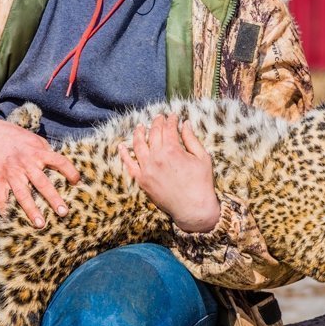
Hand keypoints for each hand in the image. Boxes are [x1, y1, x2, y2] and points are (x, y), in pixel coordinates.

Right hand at [0, 115, 80, 227]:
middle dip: (53, 199)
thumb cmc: (14, 137)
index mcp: (38, 152)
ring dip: (32, 210)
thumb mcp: (34, 139)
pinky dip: (4, 208)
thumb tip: (60, 164)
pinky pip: (1, 196)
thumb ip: (46, 152)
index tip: (77, 181)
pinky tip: (9, 218)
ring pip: (23, 194)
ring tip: (40, 224)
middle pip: (42, 183)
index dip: (70, 171)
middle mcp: (25, 164)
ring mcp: (11, 173)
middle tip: (63, 212)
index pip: (59, 161)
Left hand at [119, 114, 220, 232]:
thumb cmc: (202, 183)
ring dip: (139, 133)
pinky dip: (124, 154)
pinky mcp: (142, 181)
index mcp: (172, 150)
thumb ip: (192, 139)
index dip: (171, 120)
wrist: (194, 209)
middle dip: (157, 123)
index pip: (169, 129)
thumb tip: (185, 124)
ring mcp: (147, 169)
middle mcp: (156, 157)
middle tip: (159, 118)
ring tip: (140, 126)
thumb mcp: (202, 158)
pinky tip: (122, 146)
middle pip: (153, 134)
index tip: (174, 116)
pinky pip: (129, 165)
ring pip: (138, 145)